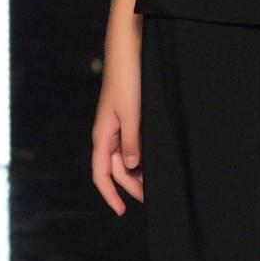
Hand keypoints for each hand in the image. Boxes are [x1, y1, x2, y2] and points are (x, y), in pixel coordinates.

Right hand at [92, 24, 143, 214]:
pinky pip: (132, 143)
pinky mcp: (127, 116)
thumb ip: (132, 140)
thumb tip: (133, 166)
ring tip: (157, 182)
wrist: (128, 49)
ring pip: (125, 157)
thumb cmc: (128, 78)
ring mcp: (116, 125)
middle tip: (154, 197)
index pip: (101, 174)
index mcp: (102, 135)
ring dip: (138, 172)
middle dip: (132, 186)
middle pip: (117, 169)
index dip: (110, 194)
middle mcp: (107, 133)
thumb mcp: (132, 112)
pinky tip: (154, 159)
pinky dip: (142, 155)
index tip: (121, 211)